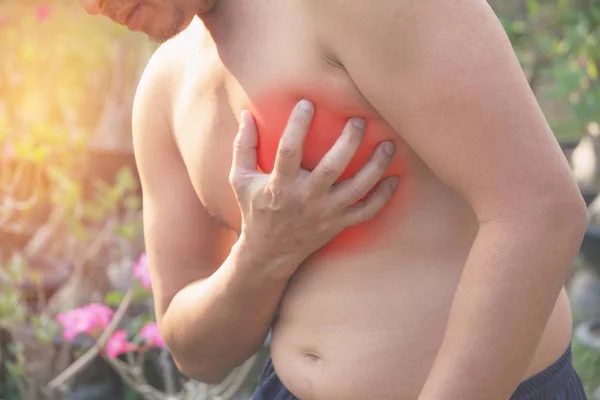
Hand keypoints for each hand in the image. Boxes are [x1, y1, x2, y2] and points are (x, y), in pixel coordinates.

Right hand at [229, 99, 397, 269]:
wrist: (269, 253)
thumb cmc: (255, 210)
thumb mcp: (239, 179)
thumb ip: (243, 146)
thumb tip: (246, 114)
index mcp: (279, 185)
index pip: (288, 151)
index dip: (298, 126)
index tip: (307, 103)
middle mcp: (305, 199)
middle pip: (331, 167)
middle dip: (349, 142)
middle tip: (359, 121)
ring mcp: (325, 213)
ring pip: (357, 189)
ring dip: (376, 166)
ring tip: (389, 144)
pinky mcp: (338, 224)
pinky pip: (366, 212)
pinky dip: (383, 197)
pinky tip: (394, 179)